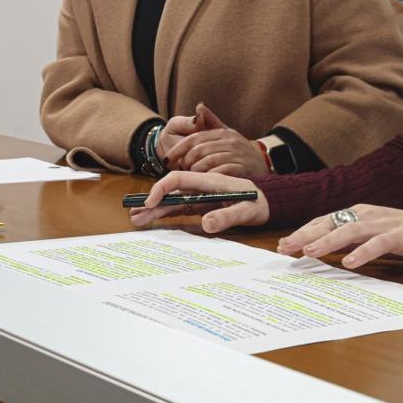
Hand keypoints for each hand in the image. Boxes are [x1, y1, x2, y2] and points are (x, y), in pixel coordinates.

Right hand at [129, 170, 269, 232]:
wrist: (269, 202)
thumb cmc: (259, 203)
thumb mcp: (246, 211)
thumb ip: (227, 217)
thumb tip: (207, 224)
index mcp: (210, 181)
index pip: (180, 179)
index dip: (162, 188)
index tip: (150, 203)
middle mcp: (201, 186)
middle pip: (171, 191)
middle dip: (152, 201)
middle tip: (133, 213)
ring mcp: (200, 196)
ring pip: (172, 200)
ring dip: (155, 209)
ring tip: (136, 219)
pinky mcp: (201, 205)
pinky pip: (179, 208)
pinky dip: (165, 213)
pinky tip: (152, 219)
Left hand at [161, 103, 270, 177]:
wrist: (265, 161)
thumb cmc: (240, 149)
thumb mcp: (226, 132)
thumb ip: (211, 121)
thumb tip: (199, 106)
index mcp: (222, 132)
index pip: (194, 138)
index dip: (178, 149)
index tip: (167, 159)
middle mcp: (229, 142)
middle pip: (198, 151)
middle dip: (186, 162)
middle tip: (180, 171)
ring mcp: (235, 155)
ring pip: (207, 162)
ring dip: (196, 172)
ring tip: (191, 177)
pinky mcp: (241, 169)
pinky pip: (219, 173)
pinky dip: (208, 178)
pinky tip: (203, 183)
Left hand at [276, 206, 402, 269]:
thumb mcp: (375, 236)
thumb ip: (352, 240)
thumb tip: (325, 251)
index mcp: (360, 214)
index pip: (325, 221)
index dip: (303, 232)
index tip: (283, 245)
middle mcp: (369, 215)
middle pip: (331, 223)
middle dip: (306, 235)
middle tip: (284, 248)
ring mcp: (385, 224)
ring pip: (350, 230)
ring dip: (327, 241)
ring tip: (309, 252)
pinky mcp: (402, 235)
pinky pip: (379, 243)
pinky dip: (363, 252)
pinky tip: (349, 262)